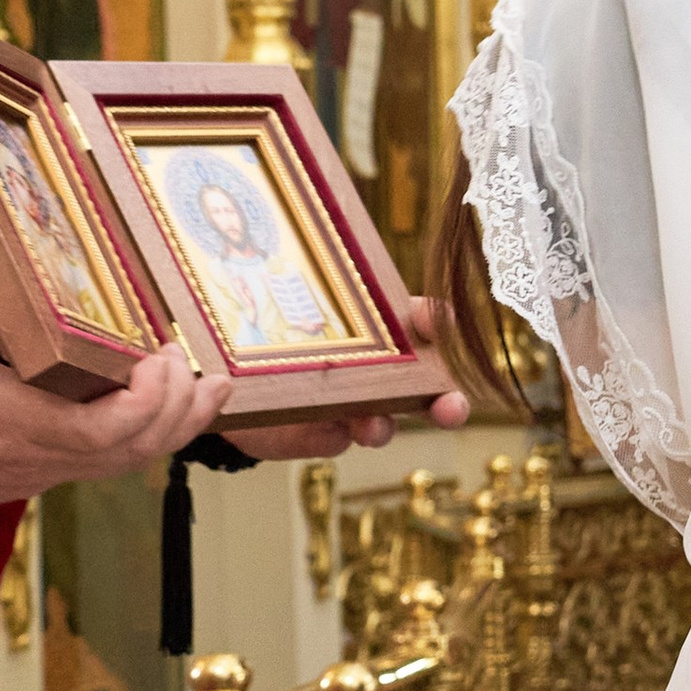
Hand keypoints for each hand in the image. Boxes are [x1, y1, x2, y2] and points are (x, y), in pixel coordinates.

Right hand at [0, 199, 231, 513]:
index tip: (163, 359)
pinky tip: (173, 405)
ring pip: (127, 462)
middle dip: (176, 409)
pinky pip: (109, 464)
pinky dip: (149, 437)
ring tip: (209, 385)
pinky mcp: (39, 473)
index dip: (143, 404)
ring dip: (175, 427)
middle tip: (192, 359)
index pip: (92, 430)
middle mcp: (26, 451)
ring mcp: (37, 469)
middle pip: (129, 449)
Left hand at [234, 296, 473, 464]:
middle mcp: (378, 377)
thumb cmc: (277, 329)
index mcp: (381, 335)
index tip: (439, 321)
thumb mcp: (297, 302)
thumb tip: (321, 250)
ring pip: (382, 424)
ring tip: (372, 427)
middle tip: (452, 408)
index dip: (437, 323)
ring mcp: (352, 410)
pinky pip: (332, 440)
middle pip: (427, 393)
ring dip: (382, 426)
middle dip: (447, 402)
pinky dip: (329, 436)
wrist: (238, 378)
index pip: (422, 324)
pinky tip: (321, 428)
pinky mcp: (322, 436)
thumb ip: (320, 290)